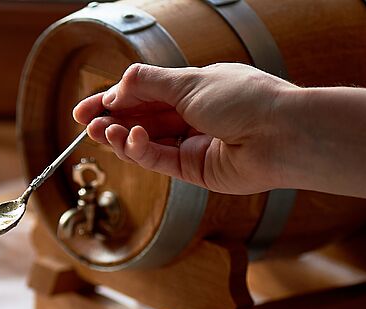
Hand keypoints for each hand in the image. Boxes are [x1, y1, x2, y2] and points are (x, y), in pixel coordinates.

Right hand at [73, 62, 297, 194]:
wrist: (281, 134)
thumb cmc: (246, 99)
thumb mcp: (190, 82)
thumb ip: (148, 85)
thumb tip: (115, 89)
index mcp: (194, 88)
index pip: (144, 94)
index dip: (112, 101)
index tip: (84, 109)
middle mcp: (192, 116)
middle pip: (140, 119)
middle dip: (111, 122)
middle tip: (86, 126)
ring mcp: (192, 144)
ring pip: (145, 142)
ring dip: (121, 137)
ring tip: (103, 133)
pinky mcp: (193, 170)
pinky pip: (158, 160)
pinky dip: (140, 151)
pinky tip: (131, 139)